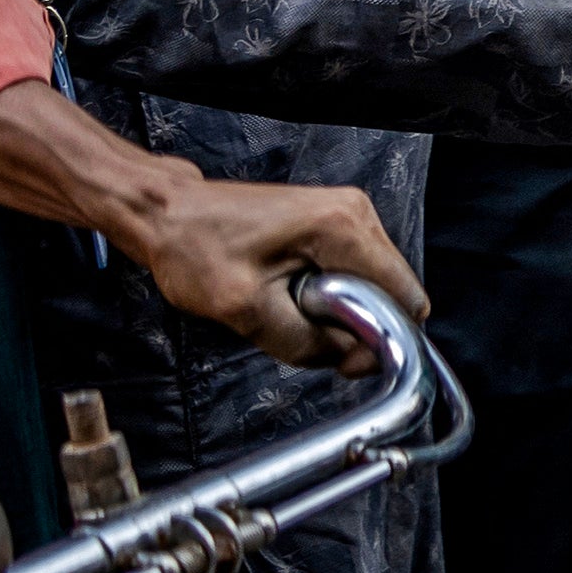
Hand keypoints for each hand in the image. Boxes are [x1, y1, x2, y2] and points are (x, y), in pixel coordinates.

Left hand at [126, 172, 424, 371]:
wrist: (168, 214)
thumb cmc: (195, 250)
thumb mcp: (245, 310)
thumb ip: (306, 341)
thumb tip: (354, 359)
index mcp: (343, 227)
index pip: (403, 294)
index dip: (382, 337)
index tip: (341, 358)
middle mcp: (358, 212)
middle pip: (391, 290)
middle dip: (356, 323)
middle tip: (300, 329)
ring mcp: (349, 212)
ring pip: (373, 284)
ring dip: (341, 310)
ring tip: (288, 307)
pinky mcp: (336, 220)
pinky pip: (355, 271)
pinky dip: (332, 294)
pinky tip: (291, 293)